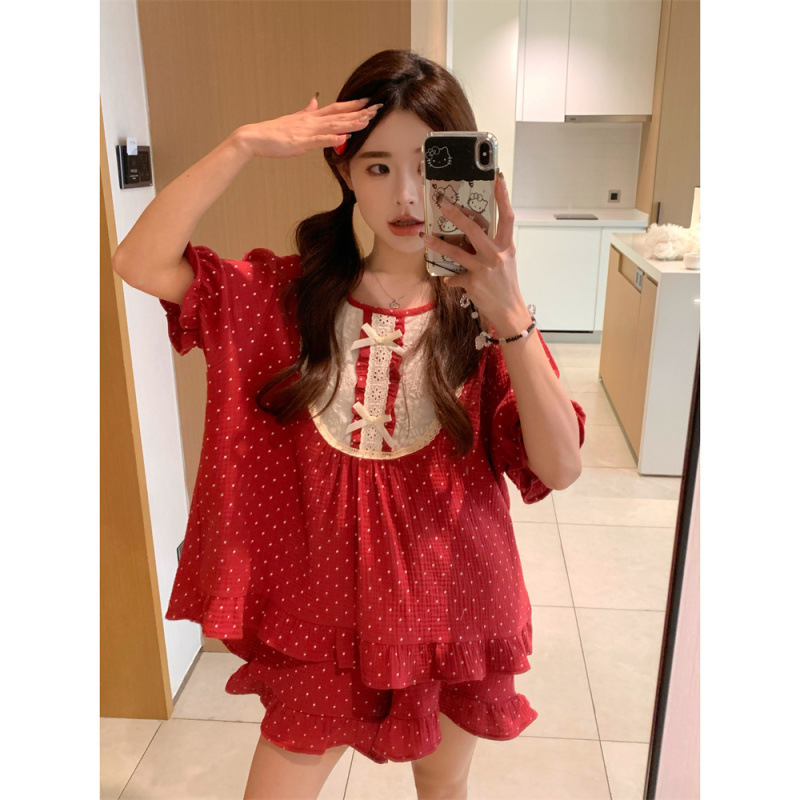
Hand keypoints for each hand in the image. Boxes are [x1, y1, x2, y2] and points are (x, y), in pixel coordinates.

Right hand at [236, 95, 381, 158]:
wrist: (255, 137)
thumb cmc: (274, 131)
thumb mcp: (293, 119)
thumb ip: (306, 111)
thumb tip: (314, 100)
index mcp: (311, 117)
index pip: (336, 108)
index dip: (353, 105)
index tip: (368, 102)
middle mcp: (311, 121)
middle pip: (339, 115)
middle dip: (359, 113)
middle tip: (377, 109)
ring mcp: (306, 131)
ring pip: (333, 126)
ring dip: (350, 123)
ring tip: (366, 121)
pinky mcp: (300, 142)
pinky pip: (319, 141)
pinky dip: (332, 139)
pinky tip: (344, 138)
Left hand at [421, 174, 527, 330]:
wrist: (509, 309)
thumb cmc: (506, 284)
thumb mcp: (504, 261)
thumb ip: (491, 246)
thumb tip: (472, 234)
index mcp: (506, 246)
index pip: (506, 217)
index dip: (503, 197)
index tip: (497, 179)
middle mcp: (496, 255)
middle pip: (475, 230)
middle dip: (457, 215)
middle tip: (443, 203)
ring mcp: (483, 269)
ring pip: (457, 252)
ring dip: (438, 244)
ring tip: (424, 236)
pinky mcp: (473, 283)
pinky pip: (455, 278)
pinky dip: (450, 279)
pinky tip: (447, 279)